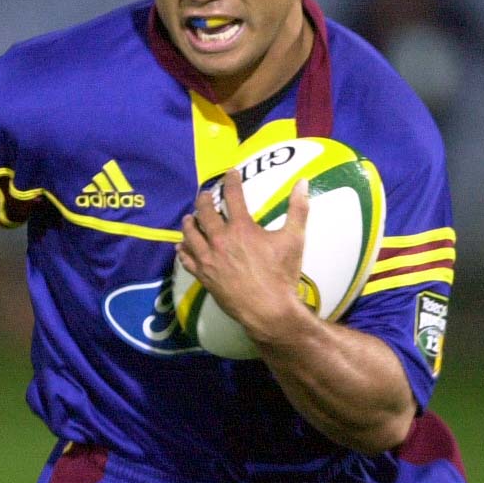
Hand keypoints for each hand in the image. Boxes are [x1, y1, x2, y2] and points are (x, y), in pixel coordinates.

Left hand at [176, 170, 309, 342]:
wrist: (267, 309)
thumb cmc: (282, 274)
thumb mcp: (294, 239)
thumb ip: (298, 209)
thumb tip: (303, 182)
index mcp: (242, 228)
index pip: (233, 196)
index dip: (232, 181)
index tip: (230, 173)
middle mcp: (220, 240)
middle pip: (205, 212)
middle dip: (205, 199)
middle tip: (206, 195)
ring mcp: (209, 258)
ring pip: (191, 234)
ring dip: (190, 222)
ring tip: (190, 217)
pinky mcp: (204, 276)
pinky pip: (187, 260)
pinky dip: (182, 251)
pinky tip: (180, 246)